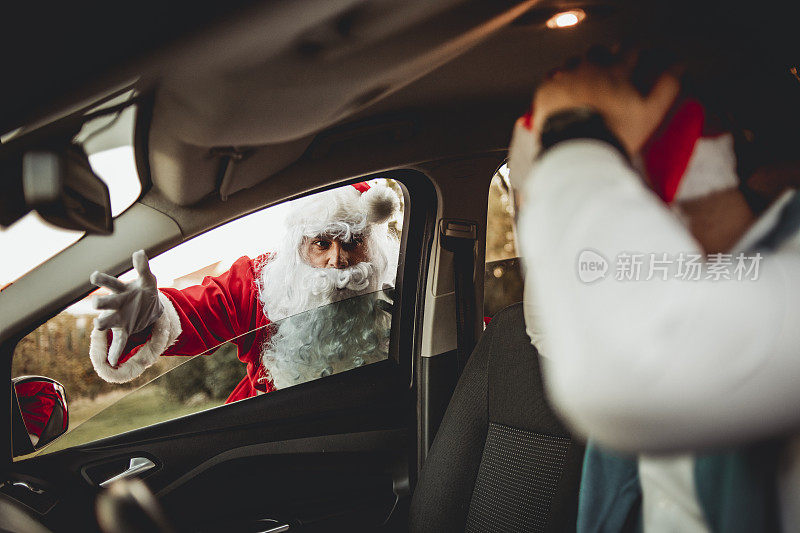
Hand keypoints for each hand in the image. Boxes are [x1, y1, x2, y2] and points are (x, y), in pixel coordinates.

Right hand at [90, 250, 162, 366]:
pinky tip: (112, 361)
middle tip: (95, 303)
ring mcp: (119, 318)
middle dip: (101, 303)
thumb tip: (139, 252)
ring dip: (103, 324)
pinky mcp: (125, 330)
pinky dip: (115, 351)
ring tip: (98, 326)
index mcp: (121, 291)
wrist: (149, 307)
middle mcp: (116, 304)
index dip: (102, 280)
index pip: (110, 283)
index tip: (94, 275)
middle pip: (105, 303)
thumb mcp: (148, 279)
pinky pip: (119, 341)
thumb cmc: (144, 291)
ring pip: (107, 321)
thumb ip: (143, 267)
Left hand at [533, 50, 680, 156]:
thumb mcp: (650, 113)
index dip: (633, 52)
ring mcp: (565, 79)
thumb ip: (666, 87)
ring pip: (571, 63)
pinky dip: (556, 85)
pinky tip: (561, 97)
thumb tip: (679, 67)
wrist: (577, 150)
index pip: (629, 50)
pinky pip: (550, 81)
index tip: (634, 58)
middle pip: (597, 52)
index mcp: (616, 72)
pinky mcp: (546, 92)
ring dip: (578, 69)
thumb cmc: (615, 133)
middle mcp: (589, 69)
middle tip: (606, 71)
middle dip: (603, 58)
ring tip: (582, 85)